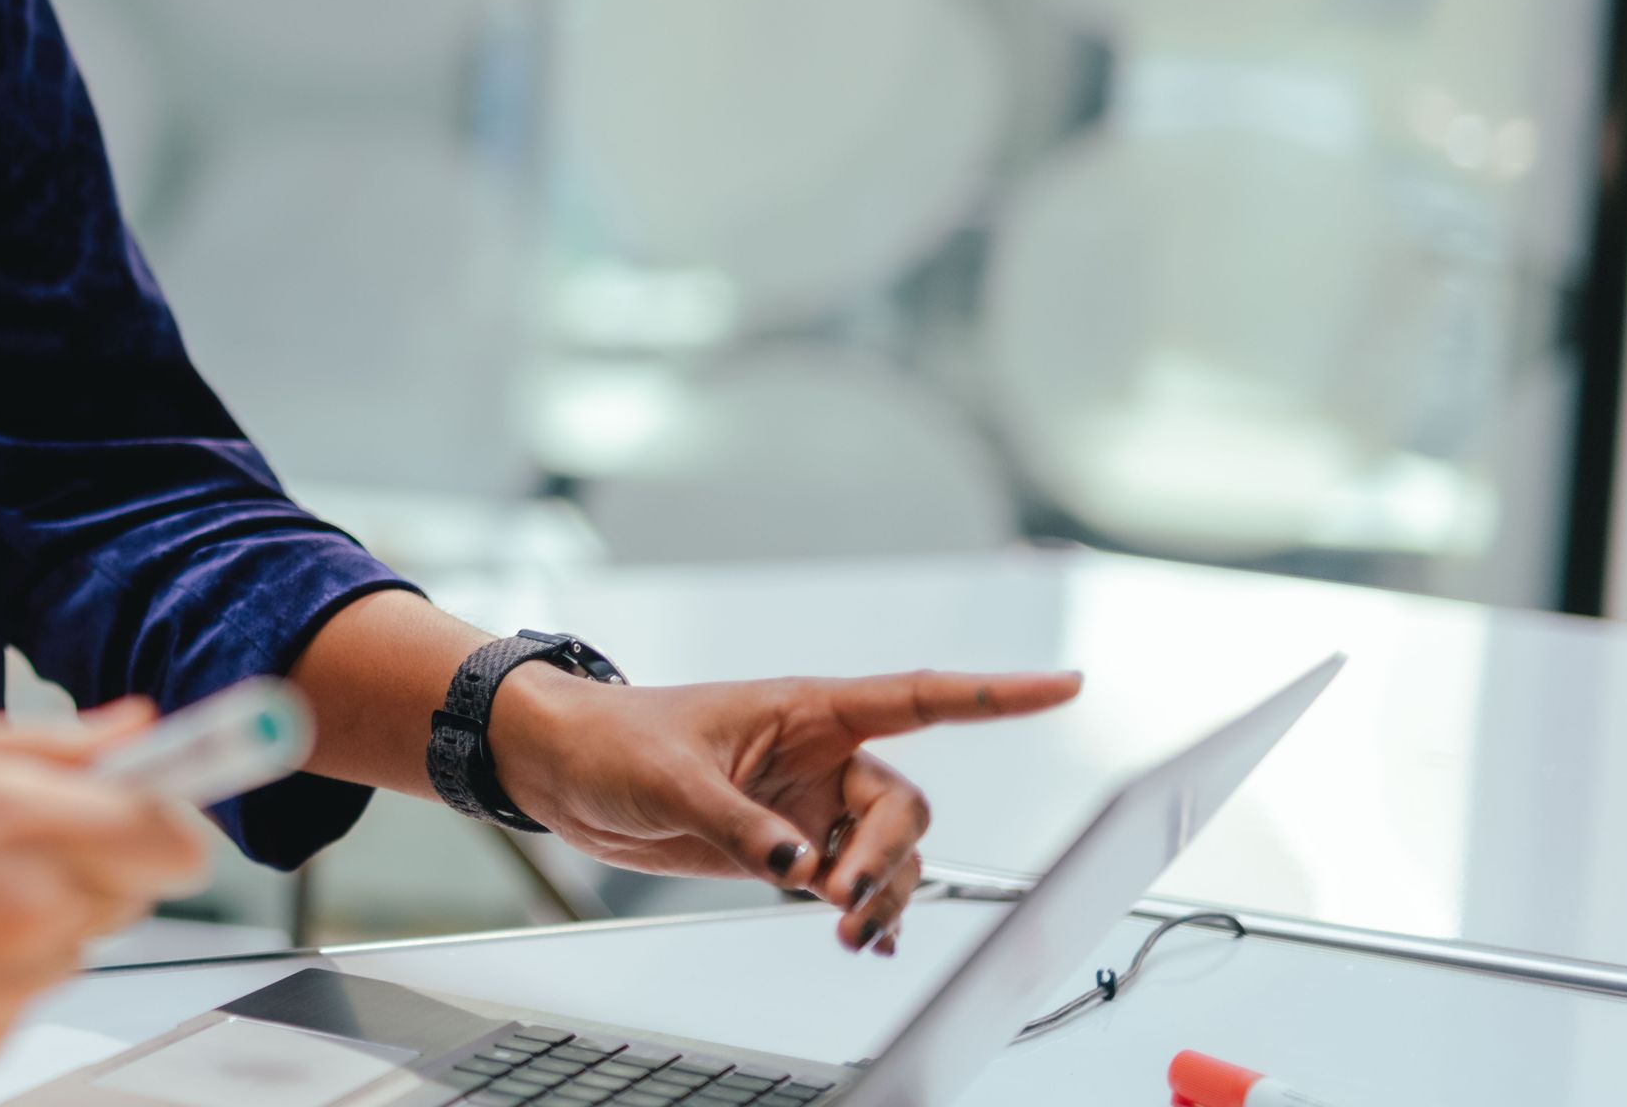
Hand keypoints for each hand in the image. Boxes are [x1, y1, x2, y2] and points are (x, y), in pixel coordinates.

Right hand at [0, 702, 206, 1078]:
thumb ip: (44, 745)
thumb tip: (131, 728)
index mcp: (23, 823)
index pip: (173, 836)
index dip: (172, 823)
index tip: (163, 813)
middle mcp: (31, 912)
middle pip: (131, 894)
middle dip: (91, 866)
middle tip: (7, 846)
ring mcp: (9, 987)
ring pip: (73, 948)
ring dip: (35, 923)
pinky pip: (21, 1000)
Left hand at [486, 667, 1082, 953]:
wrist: (565, 771)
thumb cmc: (613, 742)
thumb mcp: (674, 781)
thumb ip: (741, 827)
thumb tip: (800, 870)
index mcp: (807, 710)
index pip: (919, 697)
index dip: (994, 694)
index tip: (1062, 686)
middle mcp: (822, 755)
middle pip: (904, 808)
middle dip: (888, 859)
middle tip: (840, 900)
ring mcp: (809, 803)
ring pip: (887, 855)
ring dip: (879, 895)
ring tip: (844, 931)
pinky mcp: (789, 845)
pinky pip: (854, 880)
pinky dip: (868, 911)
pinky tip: (868, 941)